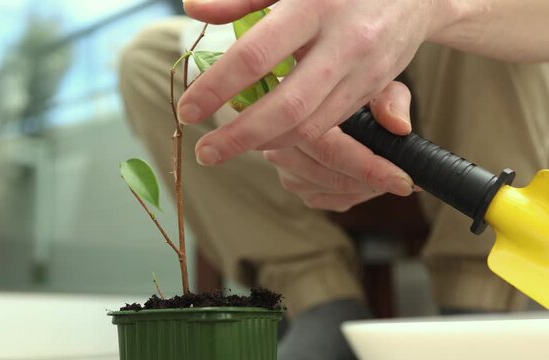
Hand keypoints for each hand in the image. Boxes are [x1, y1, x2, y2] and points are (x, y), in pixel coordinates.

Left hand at [178, 0, 452, 165]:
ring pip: (310, 125)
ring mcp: (363, 71)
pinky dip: (294, 137)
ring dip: (266, 143)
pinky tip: (267, 137)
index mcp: (314, 5)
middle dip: (241, 137)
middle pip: (287, 107)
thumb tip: (194, 8)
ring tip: (229, 147)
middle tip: (205, 152)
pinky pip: (329, 124)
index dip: (217, 87)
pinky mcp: (373, 89)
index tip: (188, 109)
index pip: (255, 56)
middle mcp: (342, 43)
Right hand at [263, 81, 413, 211]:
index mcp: (295, 115)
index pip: (332, 151)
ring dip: (367, 187)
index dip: (370, 169)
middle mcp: (280, 145)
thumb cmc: (350, 90)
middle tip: (410, 180)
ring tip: (392, 173)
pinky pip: (330, 200)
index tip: (405, 180)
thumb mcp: (374, 84)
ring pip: (333, 191)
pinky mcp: (293, 184)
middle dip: (375, 182)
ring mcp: (284, 169)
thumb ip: (389, 101)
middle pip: (333, 177)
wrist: (324, 99)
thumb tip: (400, 127)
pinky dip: (355, 193)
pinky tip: (369, 179)